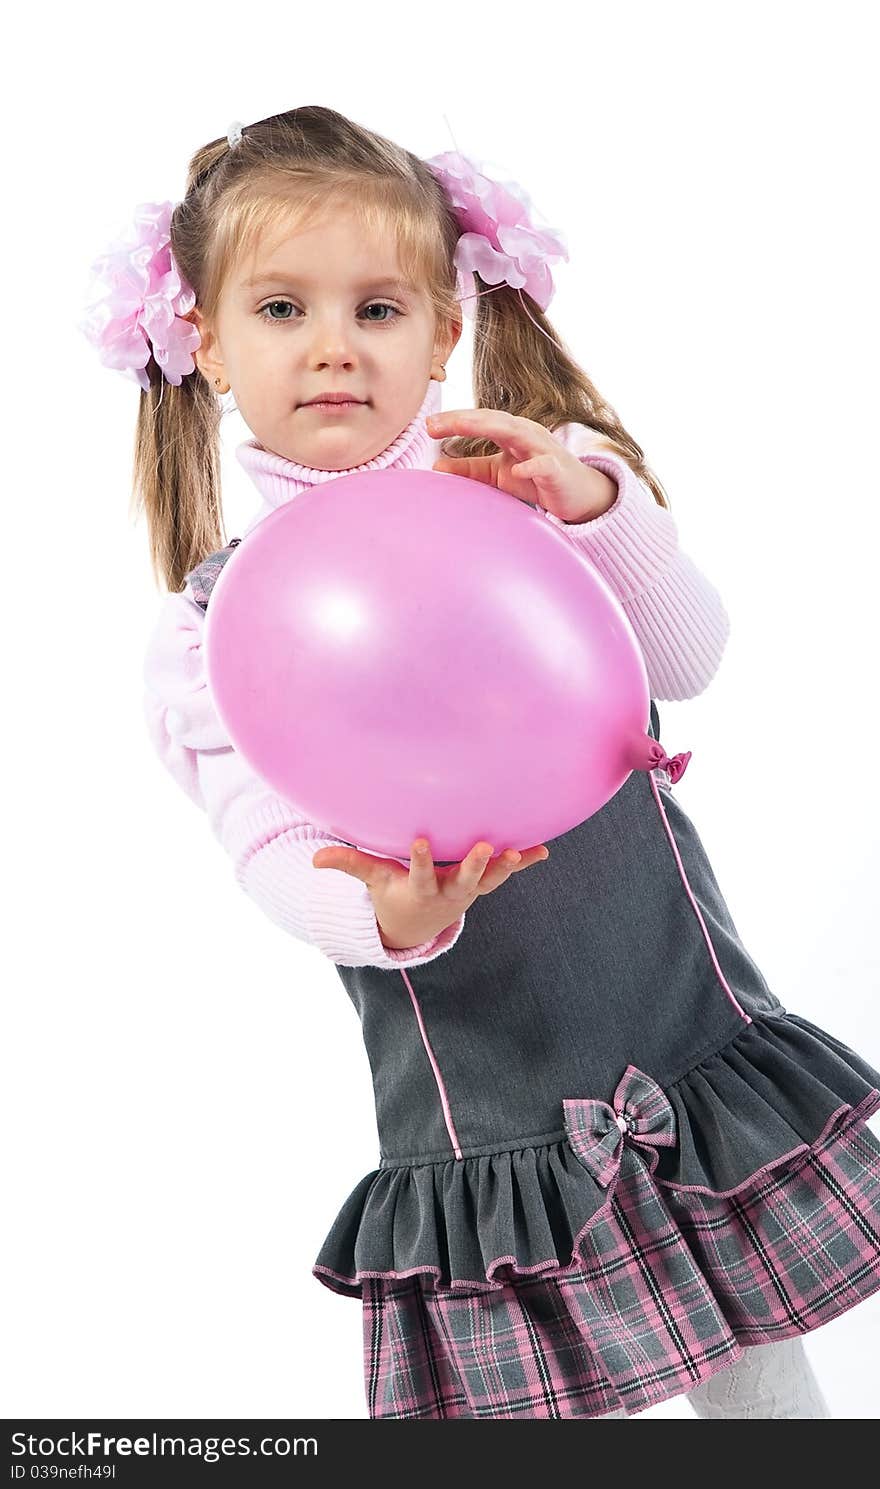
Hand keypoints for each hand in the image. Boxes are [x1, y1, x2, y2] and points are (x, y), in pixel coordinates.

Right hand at [312, 836, 549, 951]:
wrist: (417, 923)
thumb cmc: (392, 891)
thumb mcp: (372, 881)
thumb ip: (348, 865)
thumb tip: (314, 860)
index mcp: (419, 888)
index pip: (419, 874)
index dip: (419, 860)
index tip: (419, 840)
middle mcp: (448, 891)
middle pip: (464, 880)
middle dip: (474, 865)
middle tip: (486, 848)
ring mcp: (469, 889)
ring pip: (489, 880)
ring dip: (506, 868)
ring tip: (519, 852)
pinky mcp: (483, 884)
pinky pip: (506, 874)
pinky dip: (524, 863)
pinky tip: (544, 850)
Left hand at [426, 408, 615, 523]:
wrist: (577, 495)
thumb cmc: (536, 479)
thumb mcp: (497, 474)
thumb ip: (469, 469)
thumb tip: (436, 466)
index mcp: (510, 432)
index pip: (479, 421)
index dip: (454, 421)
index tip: (427, 425)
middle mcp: (526, 433)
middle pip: (492, 420)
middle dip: (463, 419)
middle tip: (434, 423)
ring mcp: (543, 449)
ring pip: (516, 432)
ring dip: (489, 428)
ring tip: (462, 426)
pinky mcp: (557, 470)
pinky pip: (544, 465)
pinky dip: (531, 466)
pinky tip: (516, 471)